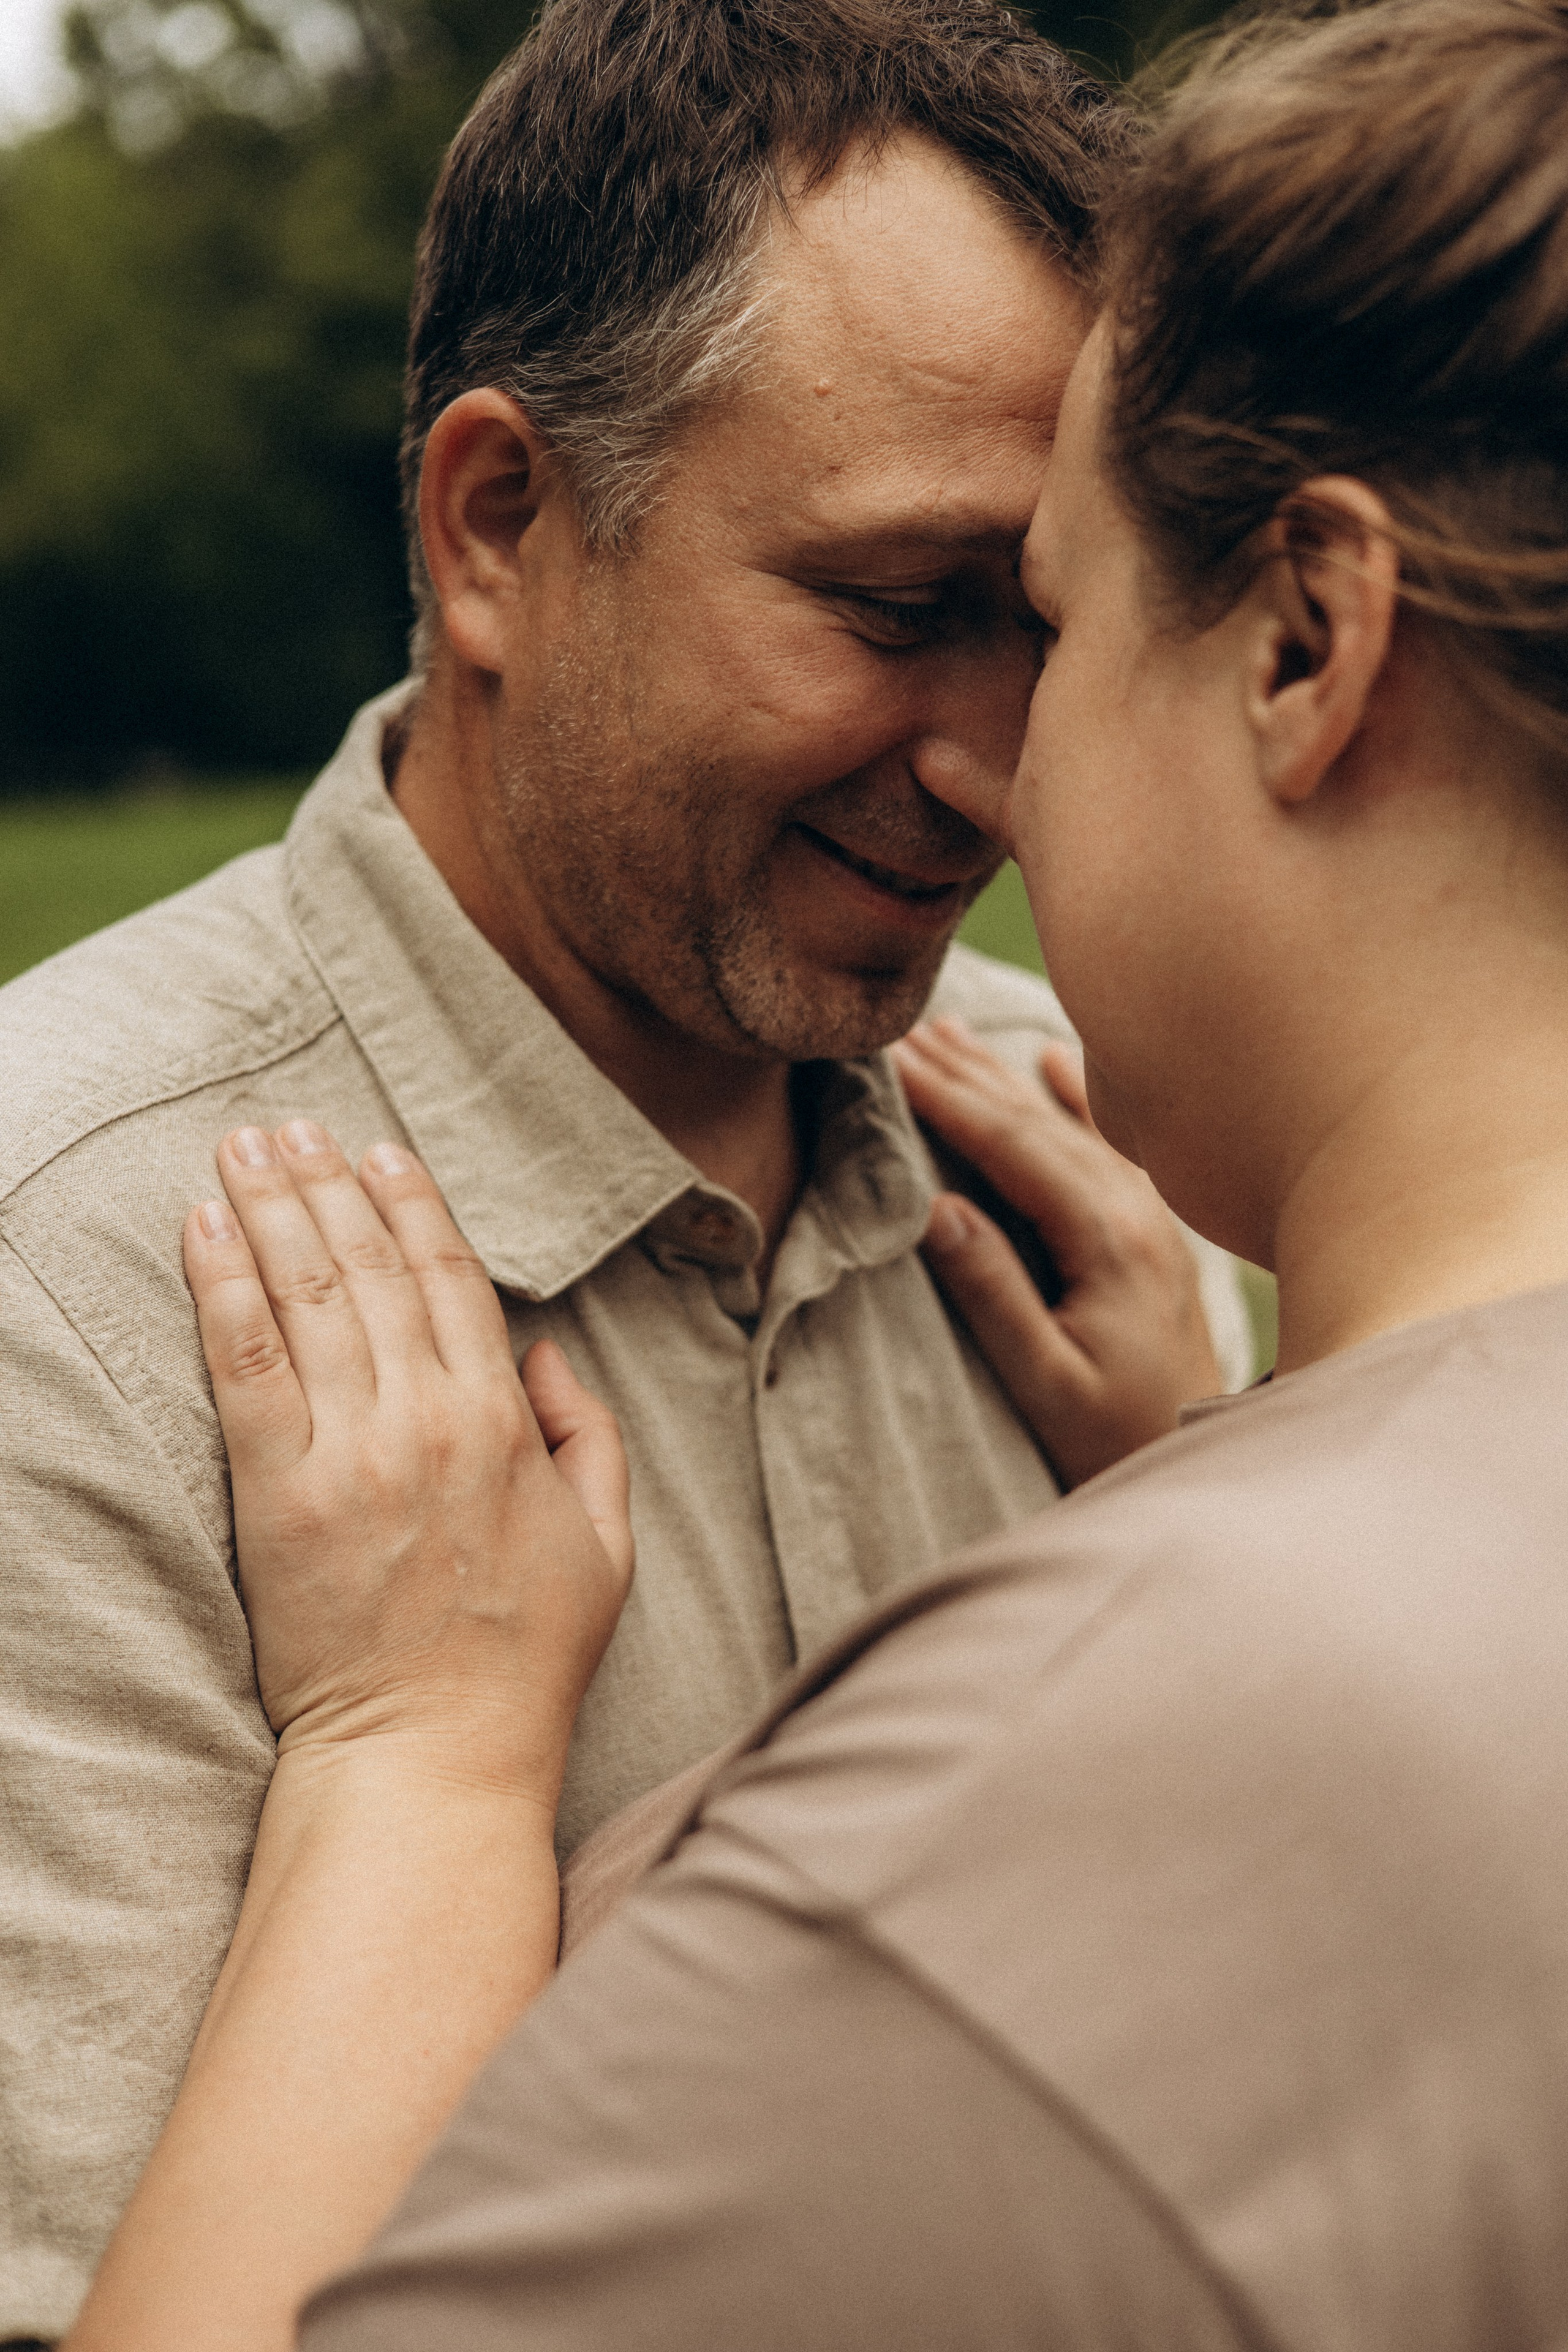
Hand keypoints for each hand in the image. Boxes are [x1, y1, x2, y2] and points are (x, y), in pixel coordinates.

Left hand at [183, 1122, 632, 1810]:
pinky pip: (245, 1367)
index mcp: (505, 1424)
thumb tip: (547, 1352)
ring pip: (306, 1298)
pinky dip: (223, 1287)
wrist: (430, 1754)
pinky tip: (203, 1229)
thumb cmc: (525, 1659)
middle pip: (367, 1269)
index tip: (381, 1151)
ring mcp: (350, 1455)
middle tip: (293, 1125)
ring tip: (243, 1148)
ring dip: (271, 1208)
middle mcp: (428, 1420)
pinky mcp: (278, 1498)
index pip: (450, 1280)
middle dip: (327, 1184)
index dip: (413, 1205)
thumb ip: (589, 1437)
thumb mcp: (607, 1544)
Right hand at [892, 1020, 1220, 1487]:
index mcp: (1106, 1242)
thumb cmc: (1114, 1435)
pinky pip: (1111, 1143)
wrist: (1205, 1457)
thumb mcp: (1045, 1381)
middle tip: (904, 1028)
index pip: (1015, 1148)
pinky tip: (1051, 1060)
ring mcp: (1153, 1217)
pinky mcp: (1157, 1231)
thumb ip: (994, 1294)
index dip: (950, 1100)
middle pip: (1040, 1121)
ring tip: (950, 1034)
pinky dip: (1076, 1097)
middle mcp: (1137, 1214)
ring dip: (1006, 1077)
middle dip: (968, 1072)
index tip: (893, 1058)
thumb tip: (936, 1207)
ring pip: (1070, 1124)